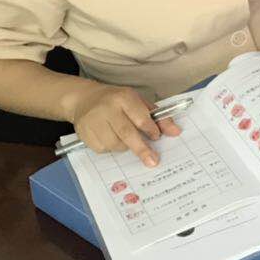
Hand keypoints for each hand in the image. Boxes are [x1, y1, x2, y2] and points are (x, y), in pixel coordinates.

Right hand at [66, 84, 180, 166]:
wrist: (85, 99)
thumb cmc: (118, 102)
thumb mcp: (139, 102)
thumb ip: (158, 117)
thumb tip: (175, 132)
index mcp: (124, 98)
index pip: (141, 117)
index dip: (151, 129)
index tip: (157, 137)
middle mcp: (107, 109)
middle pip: (127, 133)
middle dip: (142, 149)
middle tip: (153, 161)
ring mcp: (93, 121)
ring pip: (115, 144)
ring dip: (125, 146)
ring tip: (125, 138)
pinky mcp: (84, 133)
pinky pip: (102, 149)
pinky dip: (110, 148)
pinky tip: (110, 137)